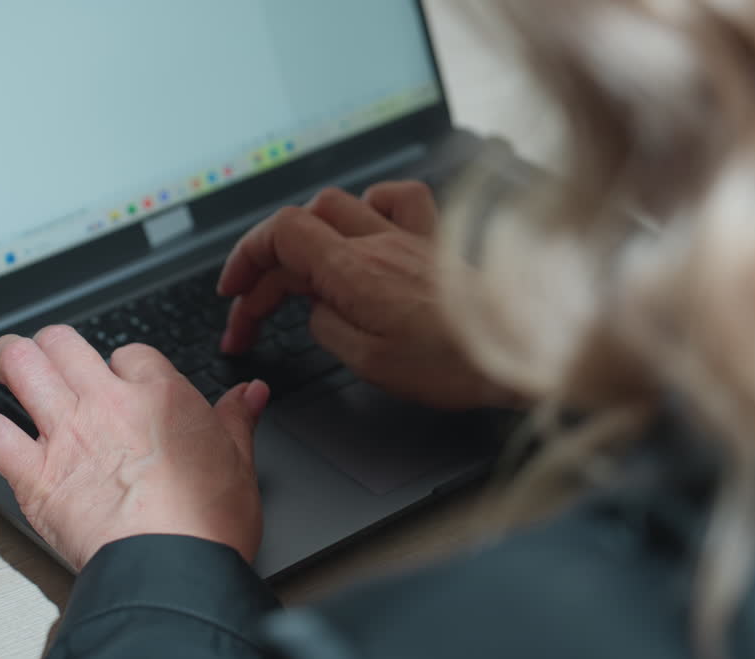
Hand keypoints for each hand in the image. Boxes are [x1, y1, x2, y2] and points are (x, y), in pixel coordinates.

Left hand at [0, 326, 269, 570]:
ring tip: (4, 367)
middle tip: (50, 359)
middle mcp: (106, 403)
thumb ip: (237, 419)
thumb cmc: (209, 523)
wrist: (173, 567)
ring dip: (7, 360)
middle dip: (53, 346)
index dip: (123, 365)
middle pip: (63, 342)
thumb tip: (250, 393)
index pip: (129, 352)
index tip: (123, 382)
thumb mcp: (240, 462)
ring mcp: (65, 434)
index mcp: (160, 395)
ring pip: (20, 364)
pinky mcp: (34, 475)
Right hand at [217, 181, 518, 410]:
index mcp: (354, 271)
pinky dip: (371, 207)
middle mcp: (379, 242)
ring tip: (301, 269)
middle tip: (255, 311)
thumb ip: (326, 327)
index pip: (281, 235)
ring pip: (341, 204)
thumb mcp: (369, 362)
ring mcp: (409, 237)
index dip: (246, 259)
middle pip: (301, 226)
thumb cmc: (454, 364)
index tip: (234, 297)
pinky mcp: (436, 243)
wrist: (521, 351)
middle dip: (267, 266)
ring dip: (308, 233)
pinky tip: (367, 229)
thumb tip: (313, 309)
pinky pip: (398, 199)